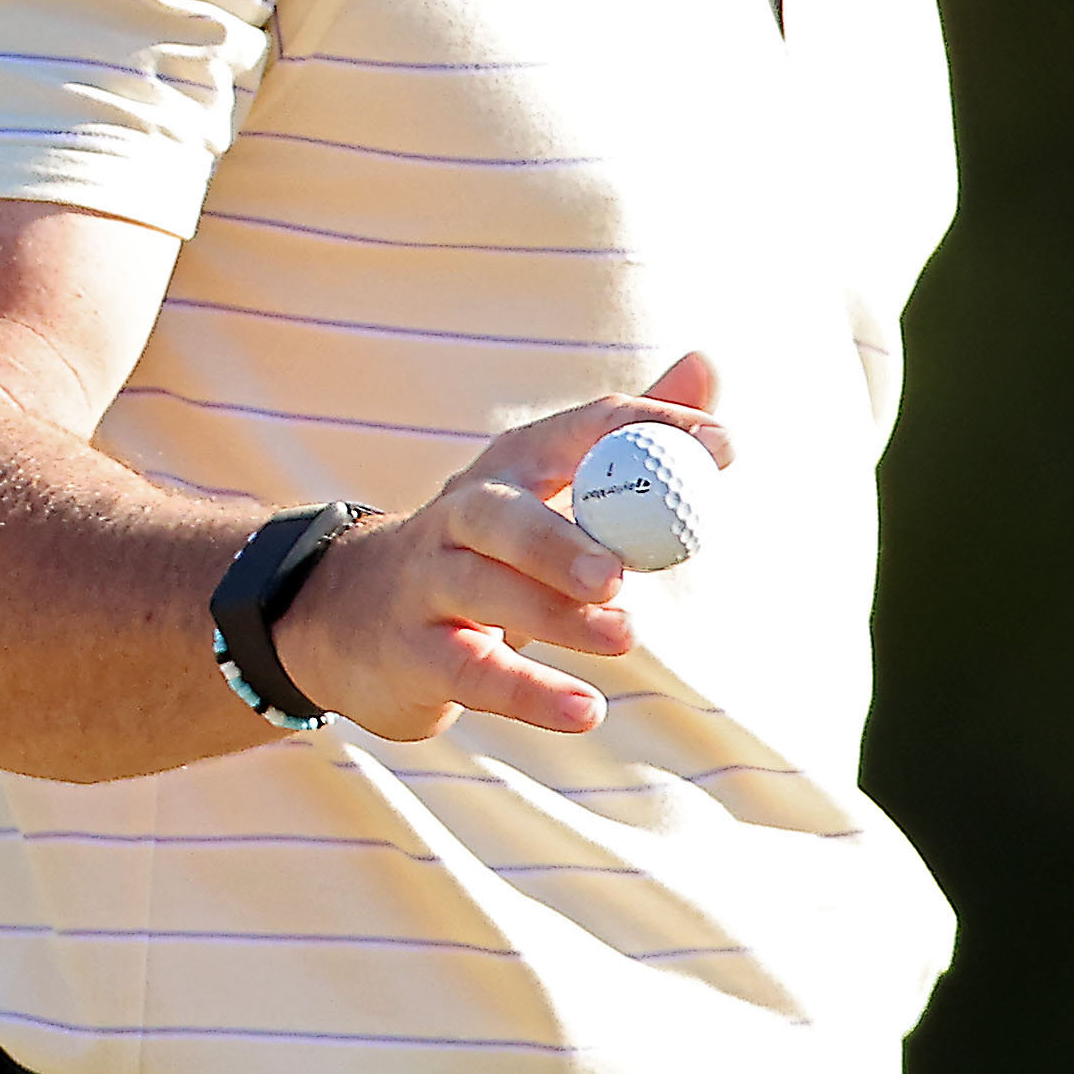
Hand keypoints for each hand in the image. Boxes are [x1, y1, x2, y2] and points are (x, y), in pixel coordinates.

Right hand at [268, 356, 729, 739]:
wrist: (348, 617)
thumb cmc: (484, 550)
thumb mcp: (548, 488)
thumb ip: (627, 435)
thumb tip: (707, 363)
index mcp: (511, 465)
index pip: (582, 429)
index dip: (652, 430)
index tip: (724, 450)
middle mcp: (460, 515)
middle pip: (502, 516)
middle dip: (559, 539)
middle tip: (620, 573)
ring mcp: (427, 584)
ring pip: (483, 592)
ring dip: (553, 616)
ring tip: (623, 639)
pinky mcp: (413, 655)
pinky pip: (473, 673)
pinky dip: (530, 694)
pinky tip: (584, 711)